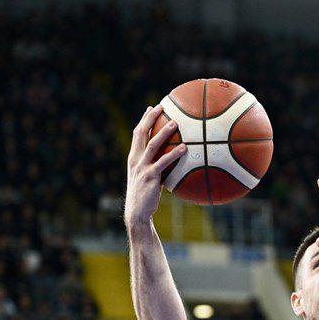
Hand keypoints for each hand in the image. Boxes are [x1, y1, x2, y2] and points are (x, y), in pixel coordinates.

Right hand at [124, 105, 185, 227]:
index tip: (151, 108)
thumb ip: (157, 167)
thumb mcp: (148, 178)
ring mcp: (142, 167)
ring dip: (163, 132)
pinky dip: (174, 154)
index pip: (137, 134)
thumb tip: (175, 160)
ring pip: (152, 144)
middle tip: (161, 106)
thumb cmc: (146, 196)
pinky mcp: (150, 177)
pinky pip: (163, 162)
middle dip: (149, 118)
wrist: (137, 212)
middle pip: (140, 133)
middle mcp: (135, 160)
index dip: (144, 120)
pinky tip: (185, 148)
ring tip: (175, 123)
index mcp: (133, 158)